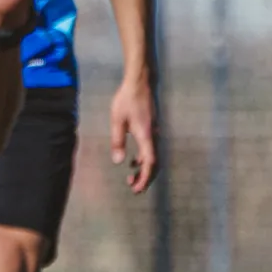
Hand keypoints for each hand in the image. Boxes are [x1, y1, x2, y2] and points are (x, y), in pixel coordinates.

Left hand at [109, 74, 157, 193]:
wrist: (139, 83)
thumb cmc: (126, 100)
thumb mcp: (117, 120)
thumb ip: (117, 141)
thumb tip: (119, 162)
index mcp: (146, 137)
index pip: (149, 164)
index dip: (144, 178)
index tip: (136, 189)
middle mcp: (154, 137)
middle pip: (153, 164)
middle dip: (144, 177)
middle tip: (132, 187)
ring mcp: (154, 133)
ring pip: (152, 156)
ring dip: (143, 168)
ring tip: (130, 176)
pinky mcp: (151, 129)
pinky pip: (150, 149)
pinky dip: (143, 158)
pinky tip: (132, 160)